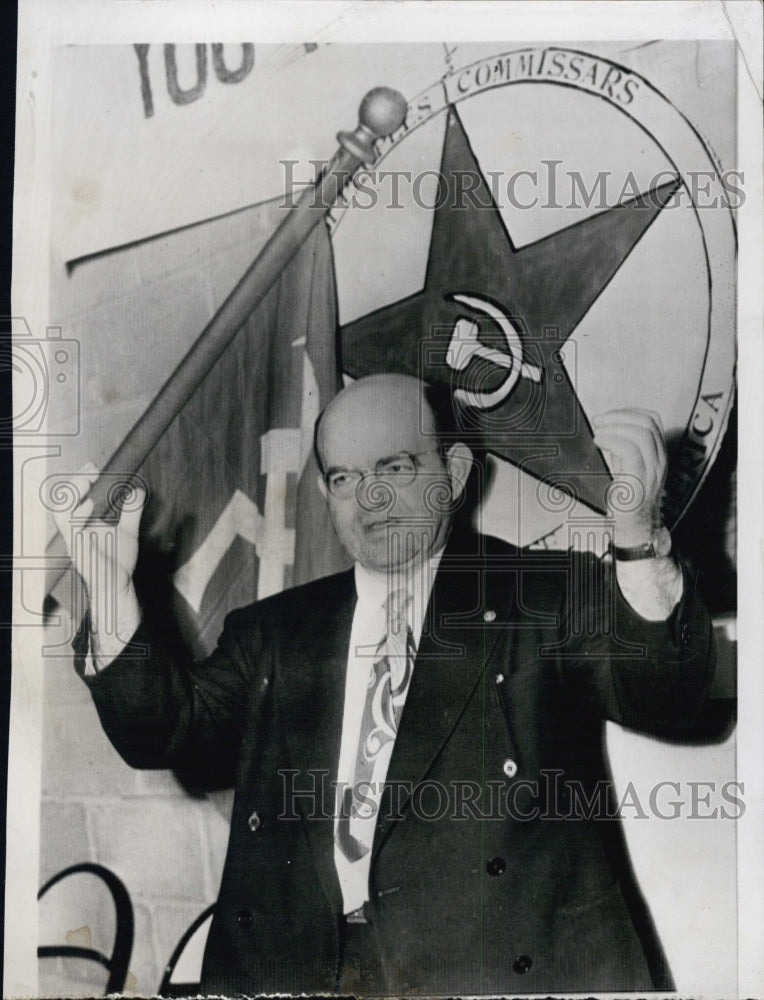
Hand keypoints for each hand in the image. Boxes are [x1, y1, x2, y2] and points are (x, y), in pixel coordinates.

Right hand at [52, 464, 145, 638]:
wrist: (118, 585)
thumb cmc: (118, 561)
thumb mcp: (128, 531)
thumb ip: (131, 511)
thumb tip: (138, 491)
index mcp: (83, 521)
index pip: (72, 495)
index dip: (79, 478)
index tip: (94, 466)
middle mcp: (75, 528)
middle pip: (62, 498)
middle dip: (75, 479)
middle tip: (91, 469)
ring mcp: (74, 538)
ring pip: (60, 510)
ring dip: (72, 493)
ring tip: (87, 482)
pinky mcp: (77, 548)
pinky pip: (69, 528)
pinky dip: (77, 514)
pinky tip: (89, 505)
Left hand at [590, 409, 666, 547]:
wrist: (633, 532)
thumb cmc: (626, 501)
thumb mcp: (626, 469)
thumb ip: (621, 450)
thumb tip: (605, 428)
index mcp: (657, 455)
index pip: (652, 420)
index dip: (628, 412)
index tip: (607, 416)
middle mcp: (659, 461)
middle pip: (647, 423)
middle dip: (619, 416)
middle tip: (598, 421)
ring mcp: (652, 472)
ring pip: (641, 433)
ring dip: (615, 426)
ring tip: (598, 432)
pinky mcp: (639, 482)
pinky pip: (631, 451)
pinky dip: (613, 441)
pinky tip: (600, 443)